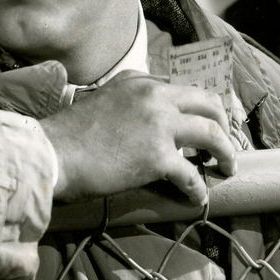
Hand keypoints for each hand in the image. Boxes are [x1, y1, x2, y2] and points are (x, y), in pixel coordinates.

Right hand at [39, 75, 236, 202]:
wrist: (51, 154)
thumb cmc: (70, 134)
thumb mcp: (104, 100)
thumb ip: (130, 101)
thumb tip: (149, 123)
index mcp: (141, 82)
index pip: (184, 90)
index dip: (202, 108)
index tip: (209, 123)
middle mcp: (155, 96)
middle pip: (209, 104)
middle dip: (224, 124)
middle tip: (226, 144)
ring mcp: (160, 125)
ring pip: (212, 135)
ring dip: (226, 153)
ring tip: (228, 168)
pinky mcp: (158, 156)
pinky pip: (191, 174)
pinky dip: (198, 188)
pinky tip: (198, 198)